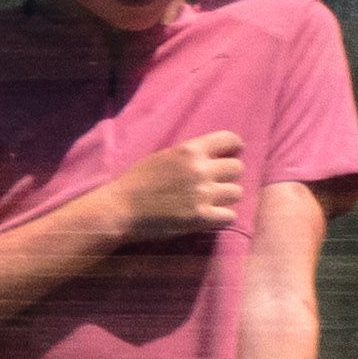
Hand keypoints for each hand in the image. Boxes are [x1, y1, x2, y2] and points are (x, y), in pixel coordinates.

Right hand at [104, 131, 256, 243]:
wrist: (121, 209)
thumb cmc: (136, 182)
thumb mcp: (163, 157)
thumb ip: (188, 156)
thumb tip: (211, 158)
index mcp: (189, 150)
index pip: (229, 140)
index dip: (233, 147)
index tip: (232, 153)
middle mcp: (200, 170)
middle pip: (237, 168)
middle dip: (228, 175)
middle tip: (216, 182)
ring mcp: (203, 194)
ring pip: (237, 192)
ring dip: (226, 197)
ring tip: (212, 201)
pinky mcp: (201, 218)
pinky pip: (230, 215)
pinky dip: (222, 217)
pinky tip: (211, 216)